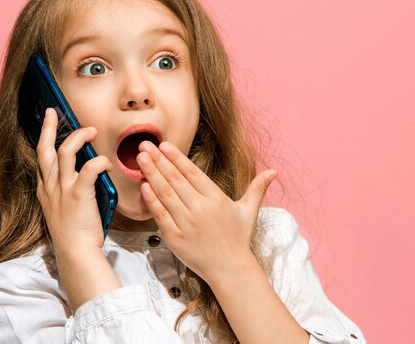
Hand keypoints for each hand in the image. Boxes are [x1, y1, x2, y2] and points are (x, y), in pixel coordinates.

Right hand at [36, 108, 113, 254]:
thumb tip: (82, 176)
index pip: (40, 160)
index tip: (46, 127)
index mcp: (45, 191)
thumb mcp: (62, 211)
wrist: (76, 252)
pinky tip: (107, 163)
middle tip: (52, 112)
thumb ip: (66, 192)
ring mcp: (62, 189)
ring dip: (79, 137)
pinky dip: (100, 161)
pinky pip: (89, 168)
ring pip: (65, 151)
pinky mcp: (78, 193)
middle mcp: (50, 187)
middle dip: (47, 127)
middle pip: (44, 149)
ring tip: (90, 130)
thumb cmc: (74, 235)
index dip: (43, 140)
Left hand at [136, 140, 276, 282]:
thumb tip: (273, 171)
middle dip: (158, 160)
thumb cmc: (238, 238)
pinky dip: (151, 200)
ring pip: (165, 193)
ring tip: (140, 160)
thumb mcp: (249, 211)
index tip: (163, 145)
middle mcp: (200, 208)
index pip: (191, 172)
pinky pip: (160, 215)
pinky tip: (144, 186)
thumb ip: (257, 188)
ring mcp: (186, 223)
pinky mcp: (175, 237)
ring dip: (151, 174)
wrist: (230, 269)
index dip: (176, 157)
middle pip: (175, 179)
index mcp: (215, 198)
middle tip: (144, 146)